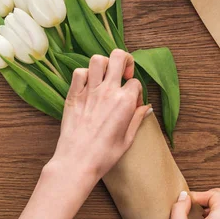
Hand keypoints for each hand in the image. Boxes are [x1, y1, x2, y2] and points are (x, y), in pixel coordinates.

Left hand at [46, 49, 151, 187]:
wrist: (77, 162)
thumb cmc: (103, 155)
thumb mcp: (128, 139)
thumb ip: (137, 119)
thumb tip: (145, 107)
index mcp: (124, 102)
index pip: (136, 82)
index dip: (136, 91)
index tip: (131, 102)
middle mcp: (107, 92)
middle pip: (118, 57)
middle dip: (125, 60)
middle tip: (123, 73)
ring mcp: (89, 91)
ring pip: (97, 59)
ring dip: (104, 64)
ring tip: (105, 76)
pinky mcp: (73, 95)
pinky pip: (78, 72)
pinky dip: (84, 74)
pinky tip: (88, 86)